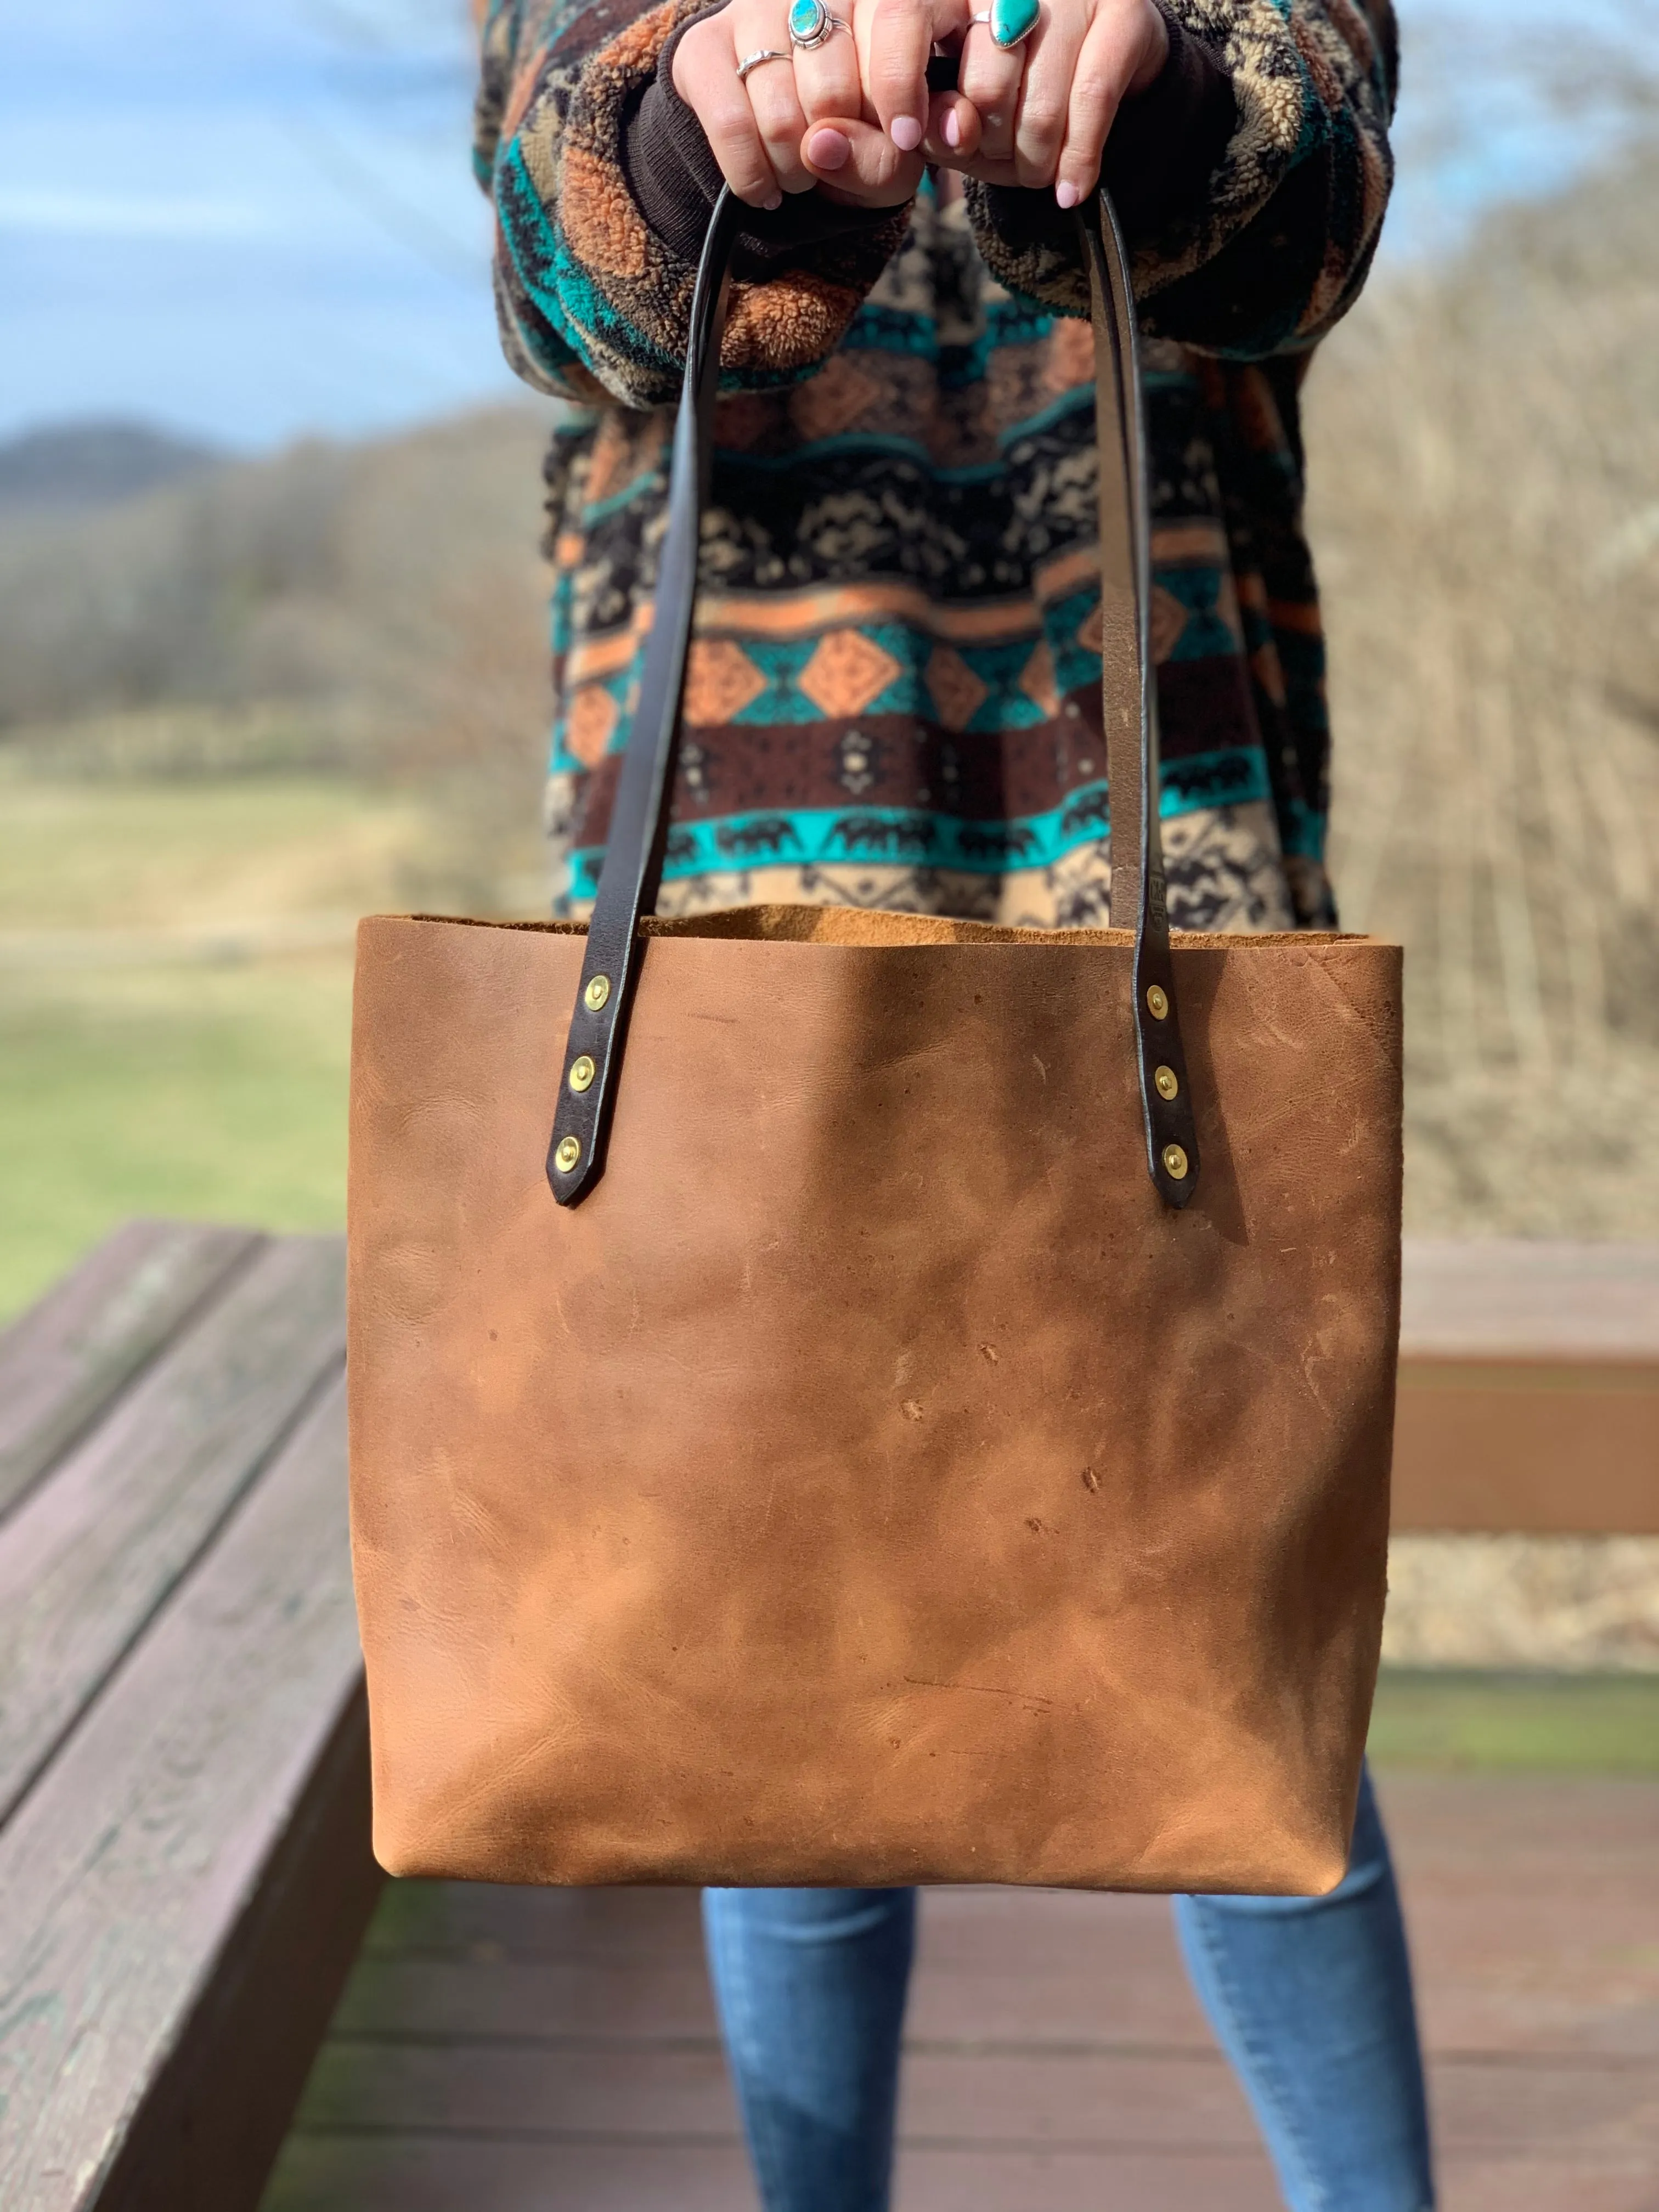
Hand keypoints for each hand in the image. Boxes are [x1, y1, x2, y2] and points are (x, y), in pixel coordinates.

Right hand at [672, 0, 978, 209]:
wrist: (793, 132)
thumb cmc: (860, 133)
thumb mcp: (894, 153)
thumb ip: (885, 155)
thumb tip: (824, 144)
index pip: (897, 19)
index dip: (900, 88)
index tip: (903, 137)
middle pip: (832, 88)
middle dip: (837, 148)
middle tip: (837, 157)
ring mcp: (751, 10)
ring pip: (779, 116)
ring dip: (794, 171)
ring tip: (802, 172)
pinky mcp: (704, 45)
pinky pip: (730, 124)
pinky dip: (751, 174)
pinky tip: (765, 186)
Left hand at [847, 0, 1167, 205]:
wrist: (1103, 63)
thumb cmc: (1014, 91)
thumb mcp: (956, 111)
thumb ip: (931, 124)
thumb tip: (938, 133)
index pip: (907, 13)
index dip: (898, 81)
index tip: (903, 137)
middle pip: (985, 83)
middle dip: (991, 145)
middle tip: (1000, 154)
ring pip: (1040, 105)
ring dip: (1034, 162)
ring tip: (1034, 170)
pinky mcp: (1123, 13)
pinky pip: (1093, 101)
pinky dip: (1077, 160)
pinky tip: (1068, 190)